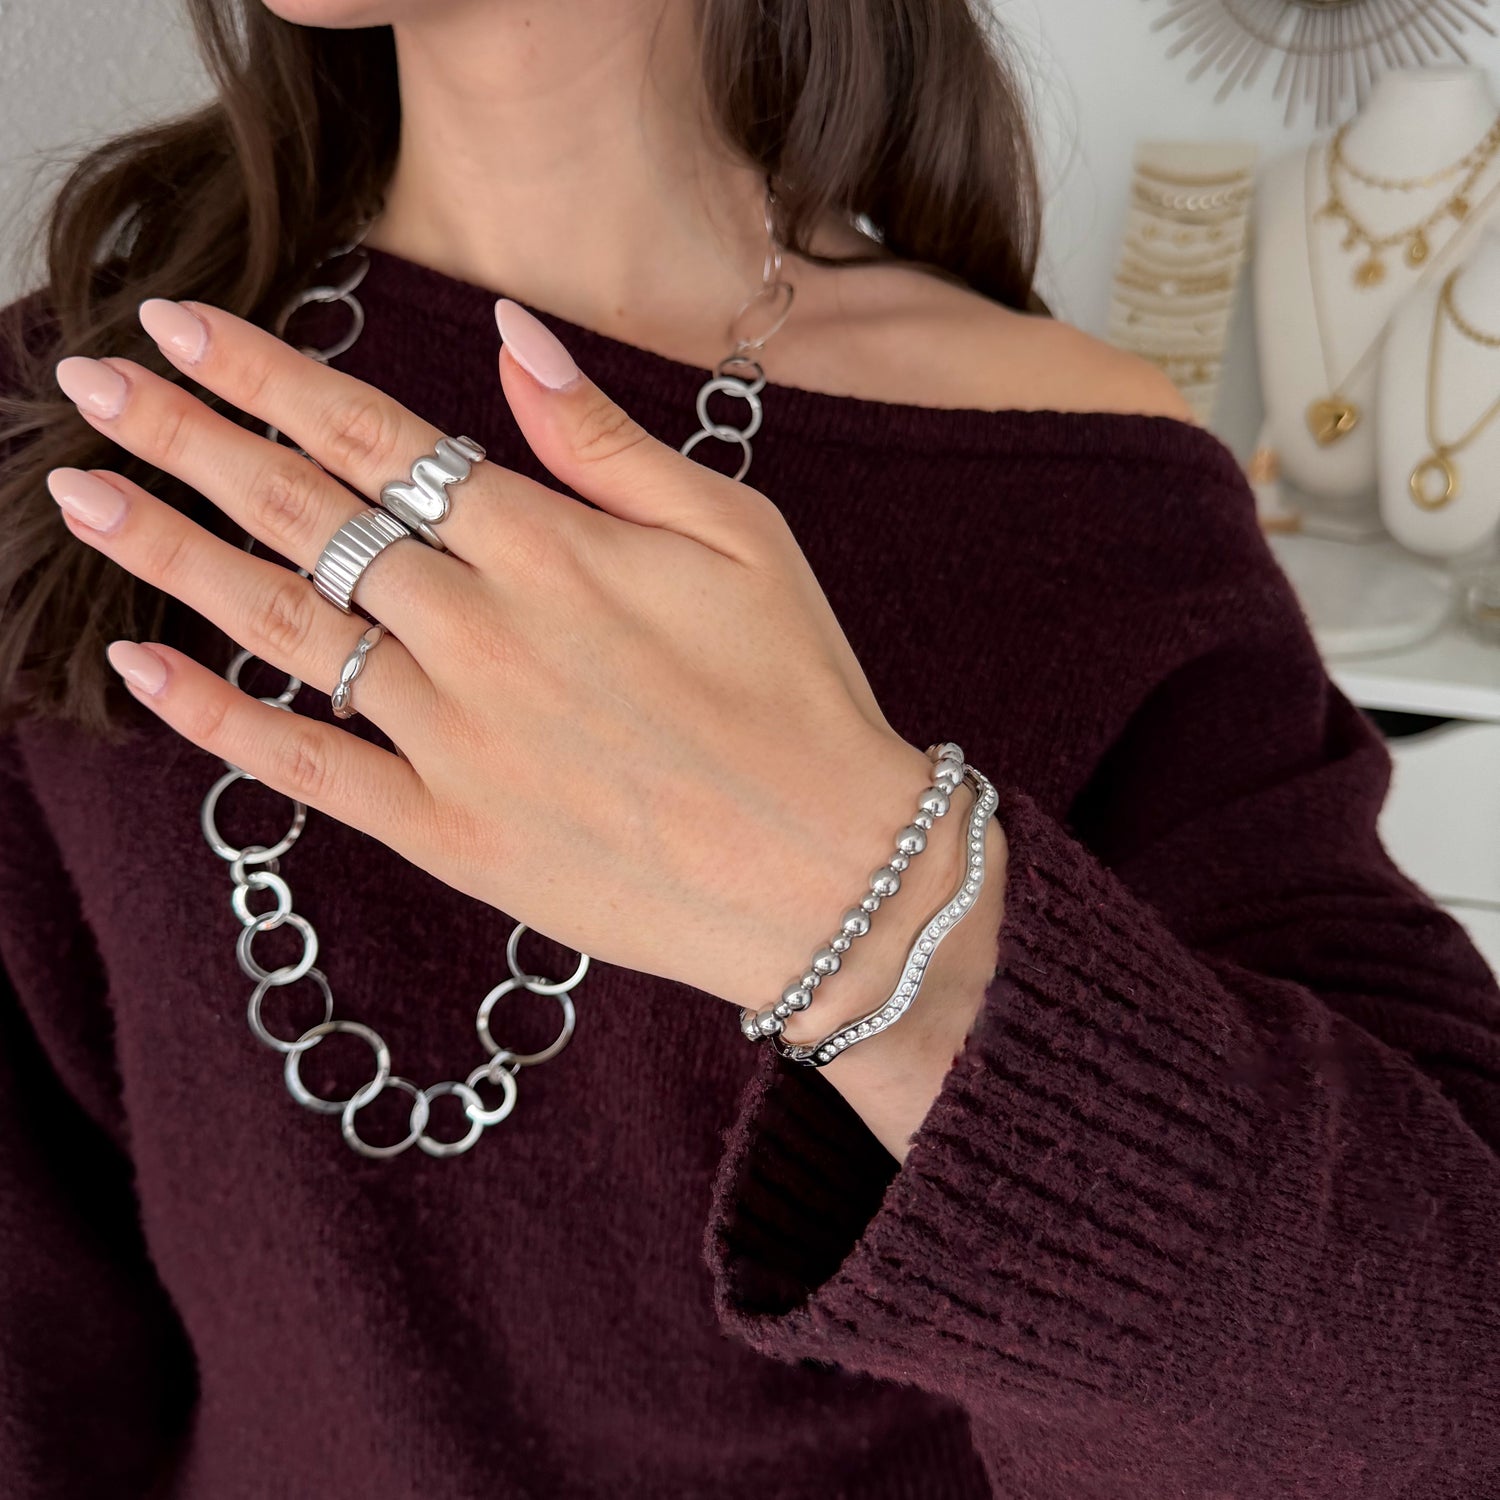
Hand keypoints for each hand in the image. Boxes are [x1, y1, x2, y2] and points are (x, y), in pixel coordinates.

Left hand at [47, 296, 963, 1020]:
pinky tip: (138, 669)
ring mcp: (453, 738)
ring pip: (281, 627)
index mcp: (551, 547)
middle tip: (88, 383)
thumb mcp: (740, 538)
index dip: (268, 376)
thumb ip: (610, 439)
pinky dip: (214, 721)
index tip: (181, 328)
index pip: (377, 439)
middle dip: (187, 437)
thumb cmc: (800, 699)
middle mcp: (482, 631)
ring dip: (169, 554)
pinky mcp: (447, 833)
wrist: (832, 879)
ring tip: (79, 496)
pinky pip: (304, 768)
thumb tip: (510, 333)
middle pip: (304, 515)